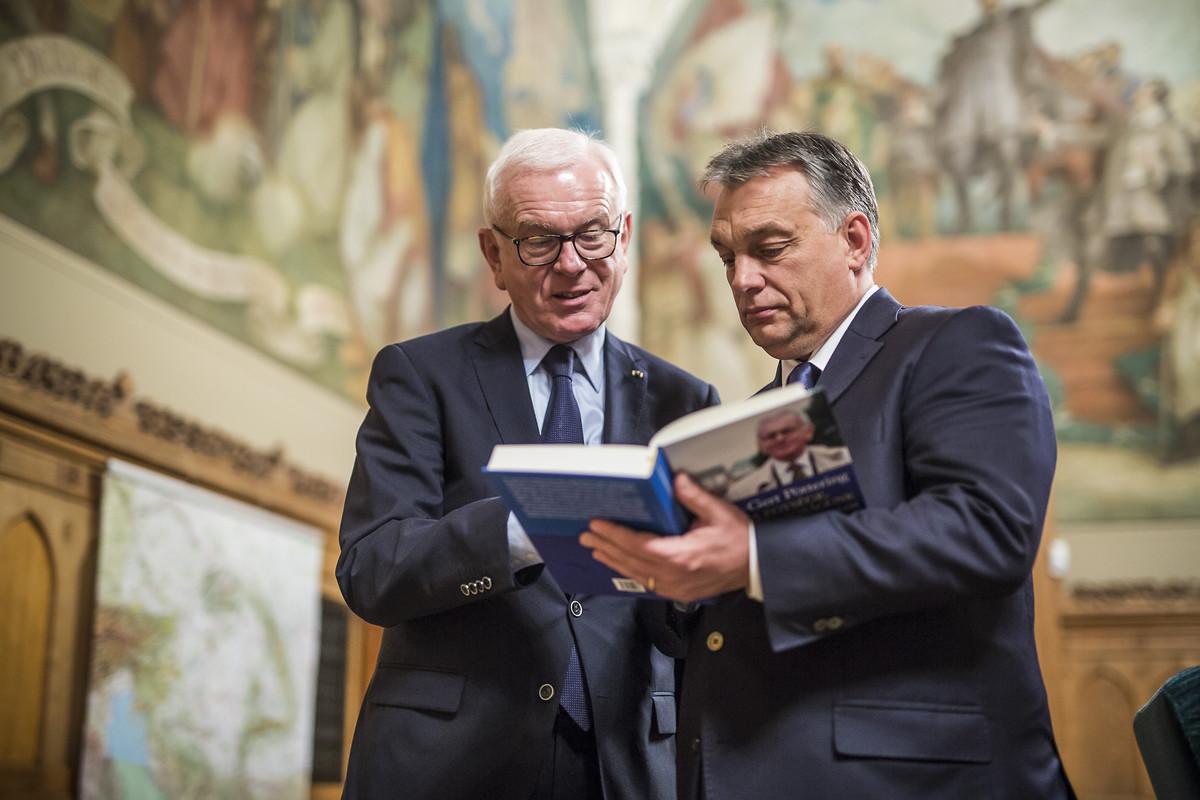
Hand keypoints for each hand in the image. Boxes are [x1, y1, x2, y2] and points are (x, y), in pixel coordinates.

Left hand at [580, 473, 750, 602]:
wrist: (757, 566)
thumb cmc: (740, 539)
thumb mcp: (719, 512)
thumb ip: (694, 496)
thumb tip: (675, 479)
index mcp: (682, 555)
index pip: (639, 545)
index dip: (615, 535)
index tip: (597, 524)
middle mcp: (674, 575)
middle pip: (631, 561)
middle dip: (606, 546)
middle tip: (586, 534)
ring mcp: (675, 587)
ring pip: (636, 574)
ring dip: (614, 560)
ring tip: (595, 548)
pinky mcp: (678, 592)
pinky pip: (647, 582)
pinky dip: (630, 571)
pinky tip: (620, 563)